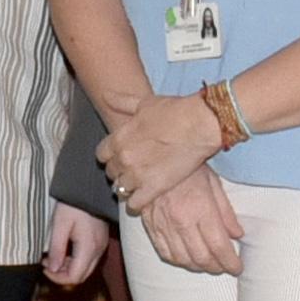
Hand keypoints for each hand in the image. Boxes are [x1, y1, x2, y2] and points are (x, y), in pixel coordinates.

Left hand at [43, 204, 107, 289]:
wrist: (90, 188)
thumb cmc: (73, 204)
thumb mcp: (60, 224)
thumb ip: (57, 248)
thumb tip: (52, 269)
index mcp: (88, 248)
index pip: (74, 277)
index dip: (57, 278)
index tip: (44, 268)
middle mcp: (98, 251)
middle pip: (81, 276)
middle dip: (62, 275)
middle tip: (47, 263)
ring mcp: (101, 247)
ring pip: (85, 269)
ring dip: (68, 268)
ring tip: (52, 256)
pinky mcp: (100, 242)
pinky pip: (88, 259)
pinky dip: (75, 260)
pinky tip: (64, 250)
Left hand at [102, 91, 223, 210]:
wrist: (198, 124)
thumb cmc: (174, 111)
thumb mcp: (143, 103)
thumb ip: (121, 102)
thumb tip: (105, 96)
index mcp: (118, 139)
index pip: (101, 155)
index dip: (110, 156)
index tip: (119, 156)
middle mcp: (124, 159)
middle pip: (111, 173)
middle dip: (119, 171)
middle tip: (132, 169)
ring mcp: (137, 175)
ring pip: (120, 189)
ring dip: (128, 187)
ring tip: (138, 184)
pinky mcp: (154, 188)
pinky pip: (134, 204)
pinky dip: (136, 204)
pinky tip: (143, 198)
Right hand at [134, 161, 246, 275]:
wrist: (152, 157)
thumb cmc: (186, 167)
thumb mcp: (213, 182)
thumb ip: (226, 211)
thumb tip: (237, 234)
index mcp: (201, 208)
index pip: (219, 246)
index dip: (230, 262)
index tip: (237, 267)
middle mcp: (182, 221)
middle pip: (202, 257)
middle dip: (216, 267)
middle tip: (225, 267)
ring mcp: (164, 225)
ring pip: (183, 259)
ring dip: (198, 267)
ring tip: (209, 265)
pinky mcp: (150, 226)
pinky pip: (165, 252)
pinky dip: (178, 261)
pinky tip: (187, 260)